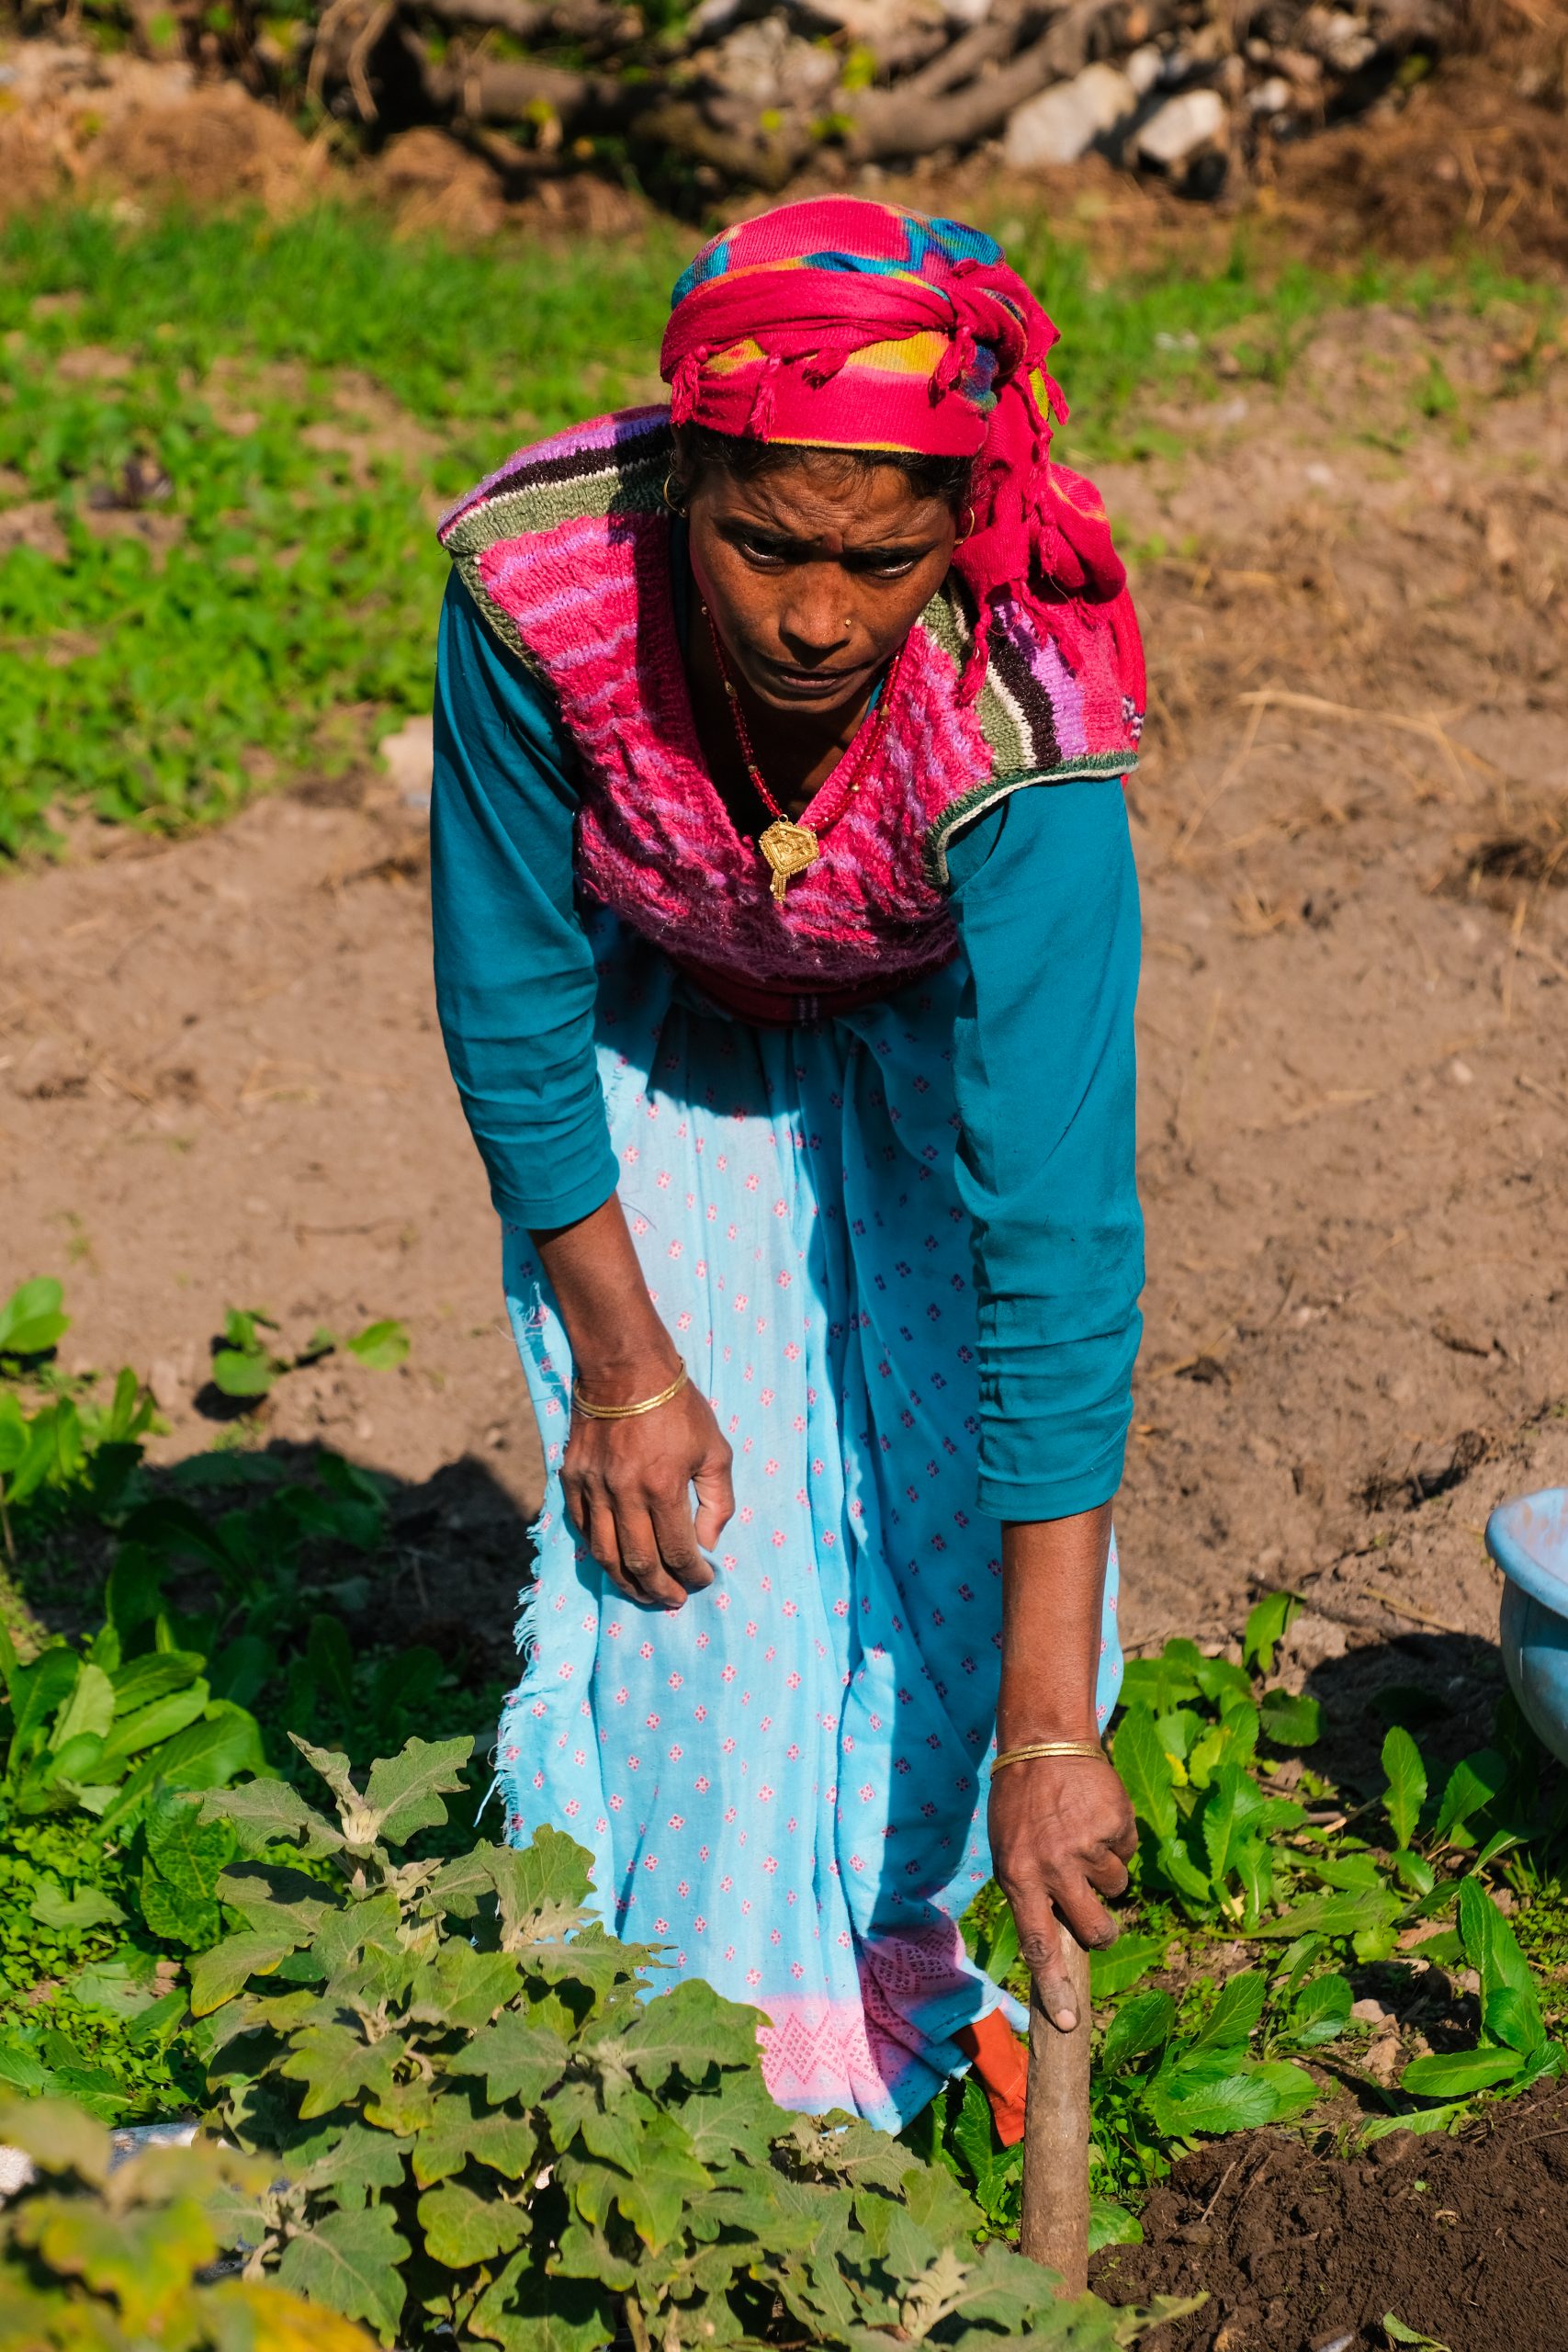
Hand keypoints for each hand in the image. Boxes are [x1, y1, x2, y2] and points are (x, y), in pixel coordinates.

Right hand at [561, 1377, 734, 1611]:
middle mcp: (624, 1493)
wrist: (625, 1367)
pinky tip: (613, 1560)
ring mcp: (592, 1486)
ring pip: (605, 1554)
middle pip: (639, 1563)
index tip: (703, 1580)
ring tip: (643, 1593)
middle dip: (660, 1589)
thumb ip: (718, 1500)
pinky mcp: (571, 1477)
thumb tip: (708, 1543)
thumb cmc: (678, 1407)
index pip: (679, 1551)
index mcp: (663, 1487)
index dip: (693, 1575)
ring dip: (625, 1581)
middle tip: (673, 1600)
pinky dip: (598, 1550)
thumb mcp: (714, 1448)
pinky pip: (581, 1527)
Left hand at [988, 1755, 1135, 2032]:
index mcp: (1019, 1878)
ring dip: (1105, 1868)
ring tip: (1081, 1833)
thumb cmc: (1021, 1801)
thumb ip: (1030, 1891)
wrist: (1045, 1741)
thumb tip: (1057, 1942)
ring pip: (1116, 1887)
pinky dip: (1117, 1838)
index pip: (1038, 1945)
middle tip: (1096, 1914)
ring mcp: (1088, 1847)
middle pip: (1095, 1930)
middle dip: (1102, 1929)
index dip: (1055, 1987)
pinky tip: (1095, 1813)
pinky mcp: (1117, 1825)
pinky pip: (1128, 1852)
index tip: (1068, 2022)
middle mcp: (1054, 1868)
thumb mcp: (1008, 1849)